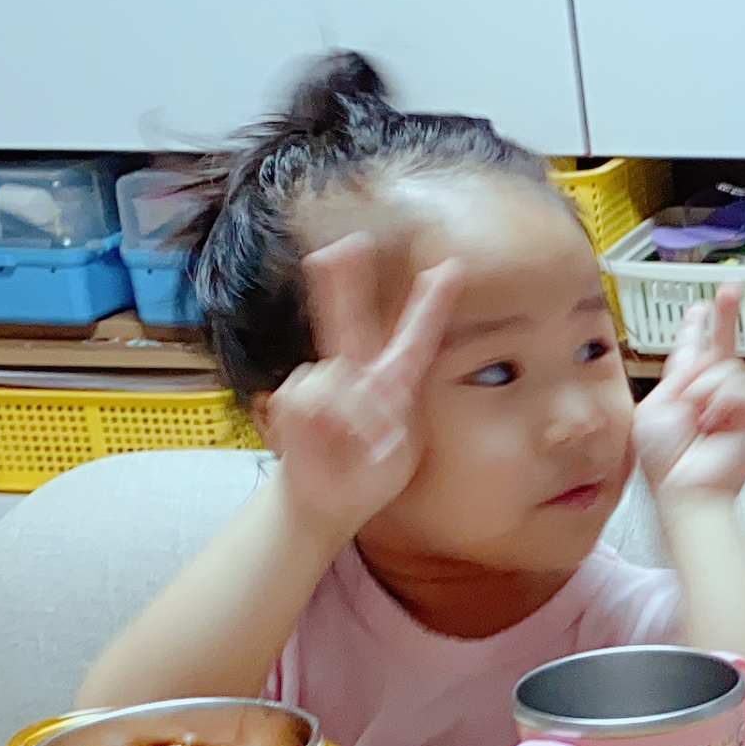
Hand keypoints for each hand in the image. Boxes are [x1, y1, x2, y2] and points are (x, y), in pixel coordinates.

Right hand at [266, 235, 458, 539]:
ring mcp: (321, 383)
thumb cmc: (368, 476)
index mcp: (394, 383)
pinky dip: (318, 425)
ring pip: (331, 377)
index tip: (451, 269)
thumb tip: (357, 391)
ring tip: (353, 447)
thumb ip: (387, 421)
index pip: (416, 339)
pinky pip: (307, 400)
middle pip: (350, 320)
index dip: (432, 305)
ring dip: (348, 417)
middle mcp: (356, 373)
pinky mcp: (293, 397)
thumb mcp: (395, 456)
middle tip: (349, 244)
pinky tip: (322, 444)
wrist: (328, 502)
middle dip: (347, 283)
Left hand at [634, 298, 744, 503]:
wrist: (687, 487)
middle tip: (731, 291)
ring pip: (726, 365)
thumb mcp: (653, 409)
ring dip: (705, 390)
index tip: (701, 307)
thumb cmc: (665, 460)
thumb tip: (702, 361)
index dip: (696, 327)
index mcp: (679, 390)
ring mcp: (733, 402)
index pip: (691, 350)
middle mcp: (709, 391)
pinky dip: (727, 402)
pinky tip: (718, 422)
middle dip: (725, 316)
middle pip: (720, 345)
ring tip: (701, 420)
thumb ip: (676, 377)